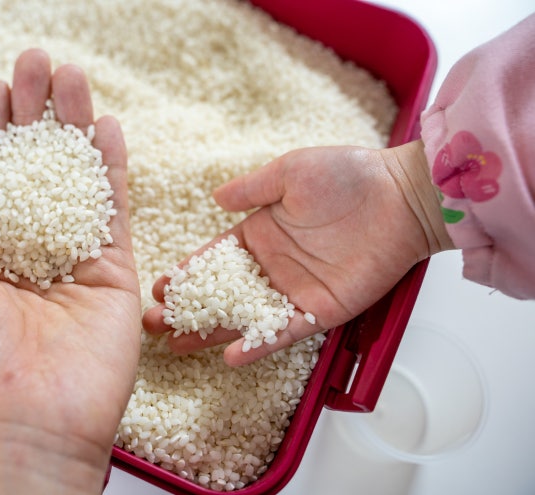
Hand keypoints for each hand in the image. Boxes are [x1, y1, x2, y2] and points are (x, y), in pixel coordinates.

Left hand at [0, 49, 140, 493]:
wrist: (19, 423)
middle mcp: (26, 252)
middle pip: (35, 169)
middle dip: (35, 116)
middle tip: (39, 62)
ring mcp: (72, 262)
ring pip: (76, 181)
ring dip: (74, 128)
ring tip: (73, 77)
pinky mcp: (113, 274)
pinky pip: (114, 212)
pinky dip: (111, 169)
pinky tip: (106, 127)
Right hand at [143, 141, 452, 365]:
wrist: (401, 197)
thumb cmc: (347, 175)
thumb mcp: (290, 172)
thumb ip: (252, 188)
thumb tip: (216, 199)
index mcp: (261, 233)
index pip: (214, 258)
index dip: (186, 273)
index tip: (159, 287)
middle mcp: (272, 266)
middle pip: (221, 293)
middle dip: (187, 309)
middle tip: (154, 324)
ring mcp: (294, 290)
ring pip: (244, 316)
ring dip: (212, 332)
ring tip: (177, 345)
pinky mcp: (321, 311)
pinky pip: (283, 331)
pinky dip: (259, 344)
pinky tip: (231, 355)